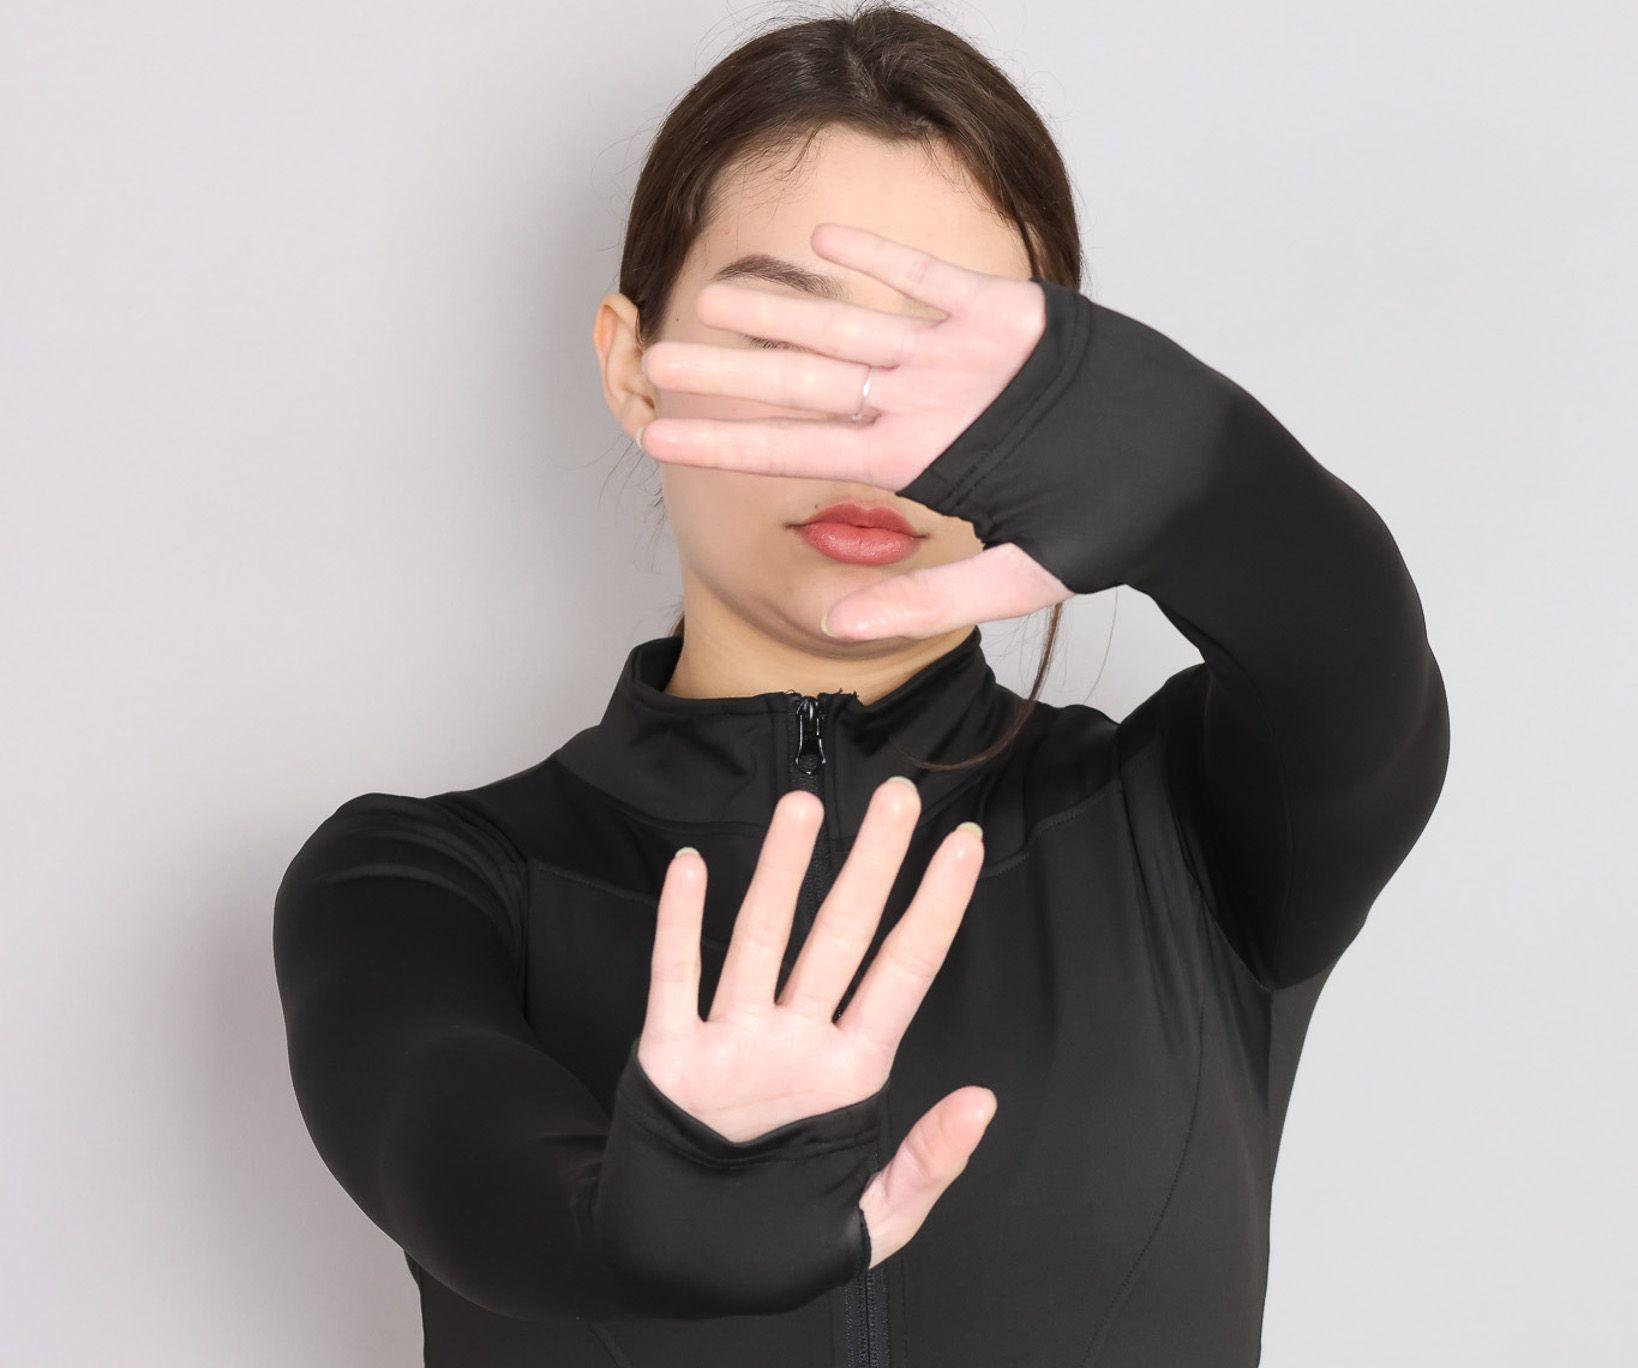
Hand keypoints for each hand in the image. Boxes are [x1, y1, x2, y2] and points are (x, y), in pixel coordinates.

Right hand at [636, 776, 996, 1266]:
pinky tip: (690, 868)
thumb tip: (984, 1102)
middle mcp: (796, 1041)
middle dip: (870, 865)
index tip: (964, 845)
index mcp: (851, 1075)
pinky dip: (678, 924)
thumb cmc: (779, 1242)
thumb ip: (928, 1166)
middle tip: (897, 794)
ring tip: (802, 806)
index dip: (936, 909)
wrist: (682, 1266)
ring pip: (760, 938)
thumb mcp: (872, 1225)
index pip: (904, 973)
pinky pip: (673, 977)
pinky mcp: (670, 1054)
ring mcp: (732, 1040)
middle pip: (840, 935)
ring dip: (779, 873)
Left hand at [637, 221, 1074, 640]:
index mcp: (918, 462)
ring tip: (712, 295)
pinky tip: (823, 241)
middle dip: (730, 372)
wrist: (1180, 473)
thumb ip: (928, 604)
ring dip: (781, 306)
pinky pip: (929, 278)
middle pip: (805, 380)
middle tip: (654, 359)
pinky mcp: (1001, 311)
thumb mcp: (1014, 580)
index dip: (728, 442)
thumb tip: (841, 623)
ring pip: (850, 323)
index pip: (798, 449)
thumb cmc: (1104, 529)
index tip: (658, 440)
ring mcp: (955, 356)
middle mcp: (922, 405)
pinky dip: (882, 259)